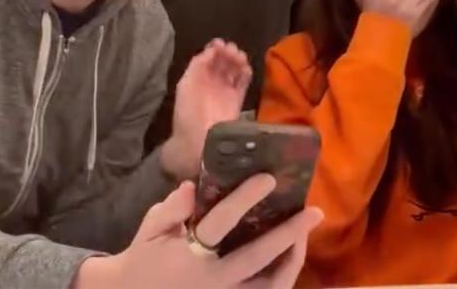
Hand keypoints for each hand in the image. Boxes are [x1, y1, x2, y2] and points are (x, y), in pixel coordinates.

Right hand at [76, 176, 323, 288]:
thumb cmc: (143, 260)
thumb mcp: (150, 230)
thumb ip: (171, 209)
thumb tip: (192, 187)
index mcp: (189, 257)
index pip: (221, 224)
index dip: (244, 199)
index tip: (268, 178)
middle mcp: (211, 281)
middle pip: (257, 258)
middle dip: (288, 234)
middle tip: (313, 213)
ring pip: (268, 286)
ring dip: (290, 261)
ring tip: (304, 237)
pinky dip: (279, 278)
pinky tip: (289, 257)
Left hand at [161, 39, 251, 179]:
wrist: (199, 139)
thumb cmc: (189, 112)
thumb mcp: (186, 85)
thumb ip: (197, 65)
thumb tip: (211, 50)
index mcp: (197, 77)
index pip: (208, 58)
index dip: (215, 49)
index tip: (221, 44)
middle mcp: (211, 82)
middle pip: (223, 61)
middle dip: (228, 53)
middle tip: (232, 50)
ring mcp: (225, 90)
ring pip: (234, 69)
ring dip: (238, 61)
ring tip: (240, 58)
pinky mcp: (237, 99)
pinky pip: (244, 82)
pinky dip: (246, 74)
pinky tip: (245, 69)